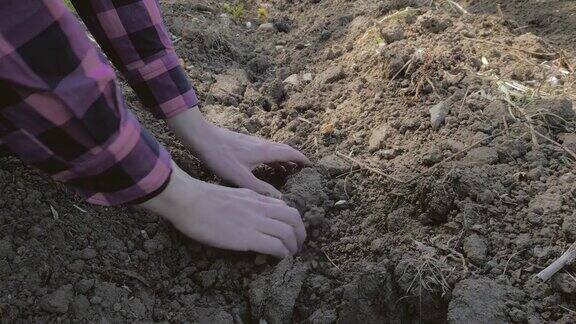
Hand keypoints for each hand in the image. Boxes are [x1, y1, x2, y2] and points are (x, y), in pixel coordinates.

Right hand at [140, 162, 305, 257]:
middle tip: (297, 246)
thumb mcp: (232, 194)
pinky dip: (282, 254)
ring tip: (291, 256)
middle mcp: (260, 207)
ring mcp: (255, 221)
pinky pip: (276, 246)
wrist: (188, 200)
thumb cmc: (201, 198)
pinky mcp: (247, 237)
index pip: (284, 206)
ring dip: (293, 247)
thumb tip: (252, 213)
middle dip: (300, 233)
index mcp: (255, 197)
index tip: (290, 232)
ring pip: (289, 232)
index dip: (292, 221)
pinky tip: (279, 259)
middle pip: (293, 217)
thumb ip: (246, 203)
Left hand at [167, 107, 310, 197]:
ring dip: (284, 159)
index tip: (312, 167)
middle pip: (285, 150)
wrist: (202, 137)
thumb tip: (280, 198)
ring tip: (288, 171)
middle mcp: (262, 144)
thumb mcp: (240, 176)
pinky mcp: (245, 143)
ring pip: (275, 150)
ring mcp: (253, 142)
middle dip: (296, 159)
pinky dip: (273, 158)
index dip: (302, 159)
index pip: (291, 153)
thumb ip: (260, 188)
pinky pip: (266, 150)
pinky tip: (266, 166)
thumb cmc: (220, 156)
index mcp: (265, 151)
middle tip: (302, 171)